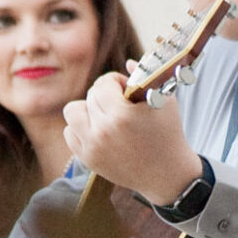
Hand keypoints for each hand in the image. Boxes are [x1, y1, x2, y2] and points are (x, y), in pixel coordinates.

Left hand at [63, 70, 202, 203]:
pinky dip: (80, 129)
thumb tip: (127, 63)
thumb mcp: (165, 100)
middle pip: (90, 96)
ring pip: (72, 112)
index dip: (115, 81)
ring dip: (86, 110)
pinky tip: (98, 130)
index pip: (102, 84)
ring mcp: (93, 147)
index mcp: (121, 115)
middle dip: (105, 95)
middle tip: (121, 102)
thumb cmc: (168, 134)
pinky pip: (69, 134)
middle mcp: (103, 132)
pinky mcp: (88, 160)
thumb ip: (144, 77)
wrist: (167, 174)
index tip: (126, 88)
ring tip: (104, 115)